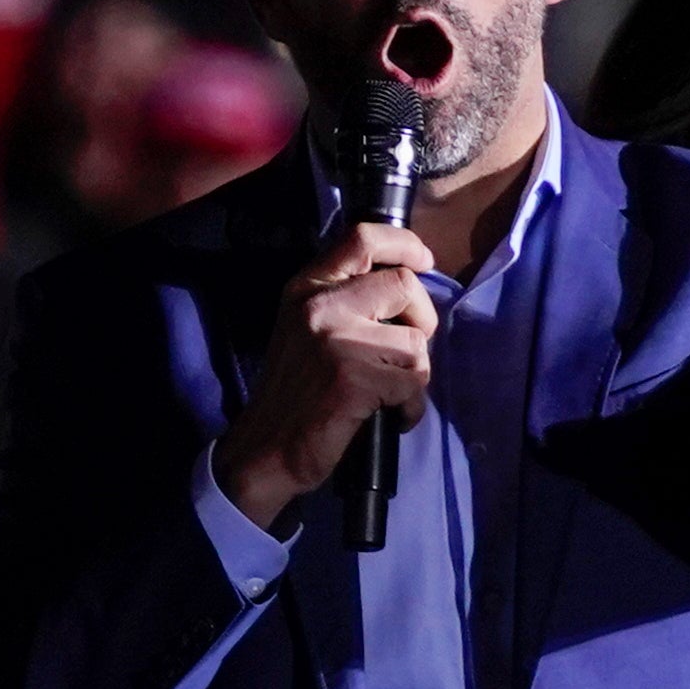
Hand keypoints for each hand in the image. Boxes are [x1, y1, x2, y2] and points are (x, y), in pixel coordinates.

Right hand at [213, 220, 436, 530]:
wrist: (266, 450)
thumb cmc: (295, 394)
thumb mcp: (305, 330)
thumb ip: (343, 300)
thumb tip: (406, 284)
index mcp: (306, 288)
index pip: (363, 238)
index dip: (405, 245)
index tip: (423, 263)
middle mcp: (319, 304)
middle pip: (404, 285)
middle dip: (422, 320)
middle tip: (405, 352)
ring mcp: (335, 339)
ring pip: (416, 341)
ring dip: (415, 375)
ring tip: (390, 393)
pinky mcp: (353, 376)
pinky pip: (413, 382)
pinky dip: (410, 406)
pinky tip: (390, 416)